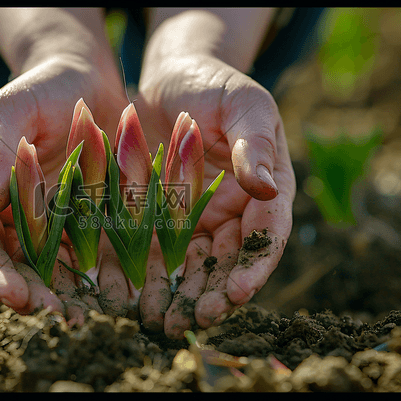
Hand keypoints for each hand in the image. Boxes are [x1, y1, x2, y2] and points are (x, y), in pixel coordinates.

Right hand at [0, 8, 127, 325]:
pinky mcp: (81, 220)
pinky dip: (93, 274)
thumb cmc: (39, 88)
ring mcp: (46, 221)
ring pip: (48, 270)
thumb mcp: (10, 112)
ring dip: (63, 296)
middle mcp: (9, 215)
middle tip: (58, 317)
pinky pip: (84, 252)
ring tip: (85, 317)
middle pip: (13, 267)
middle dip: (31, 296)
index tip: (16, 295)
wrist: (82, 79)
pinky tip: (112, 292)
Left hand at [98, 10, 295, 337]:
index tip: (235, 292)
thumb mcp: (240, 104)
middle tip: (194, 320)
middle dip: (214, 294)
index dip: (254, 266)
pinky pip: (160, 251)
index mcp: (266, 186)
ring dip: (182, 296)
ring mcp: (201, 216)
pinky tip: (134, 296)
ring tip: (163, 322)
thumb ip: (252, 143)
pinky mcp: (166, 217)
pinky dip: (151, 276)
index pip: (266, 234)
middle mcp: (236, 209)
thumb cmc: (212, 84)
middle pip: (230, 261)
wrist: (170, 77)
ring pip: (196, 266)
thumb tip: (265, 185)